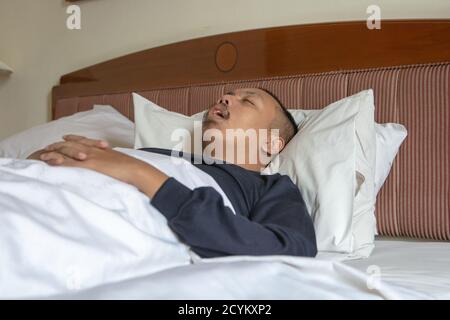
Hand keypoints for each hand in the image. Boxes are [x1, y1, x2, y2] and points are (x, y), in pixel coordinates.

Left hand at [40, 135, 167, 197]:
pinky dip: (59, 161)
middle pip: (73, 144)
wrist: (136, 170)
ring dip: (55, 152)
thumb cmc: (133, 169)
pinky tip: (50, 162)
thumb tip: (116, 167)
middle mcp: (95, 150)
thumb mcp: (122, 163)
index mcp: (103, 149)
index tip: (66, 137)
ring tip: (44, 154)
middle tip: (49, 145)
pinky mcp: (89, 165)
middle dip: (60, 144)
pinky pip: (70, 162)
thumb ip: (115, 162)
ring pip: (68, 152)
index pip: (85, 140)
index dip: (74, 138)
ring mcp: (91, 157)